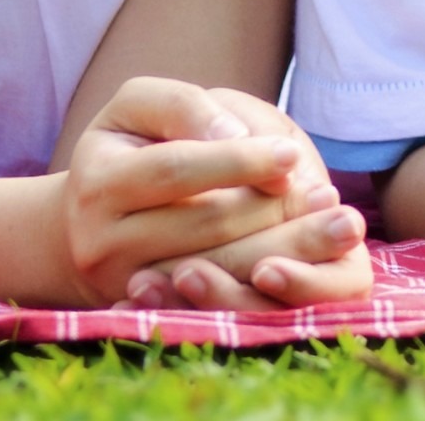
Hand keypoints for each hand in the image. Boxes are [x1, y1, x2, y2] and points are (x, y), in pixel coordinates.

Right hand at [59, 77, 325, 306]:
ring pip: (220, 271)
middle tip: (329, 195)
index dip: (237, 161)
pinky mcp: (156, 317)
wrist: (85, 225)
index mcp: (99, 184)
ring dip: (287, 248)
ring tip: (339, 226)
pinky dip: (272, 284)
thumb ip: (185, 108)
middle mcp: (103, 245)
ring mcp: (129, 289)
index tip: (290, 152)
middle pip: (205, 226)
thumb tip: (236, 136)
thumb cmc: (127, 148)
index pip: (176, 170)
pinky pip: (223, 305)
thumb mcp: (140, 108)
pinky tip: (312, 263)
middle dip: (273, 209)